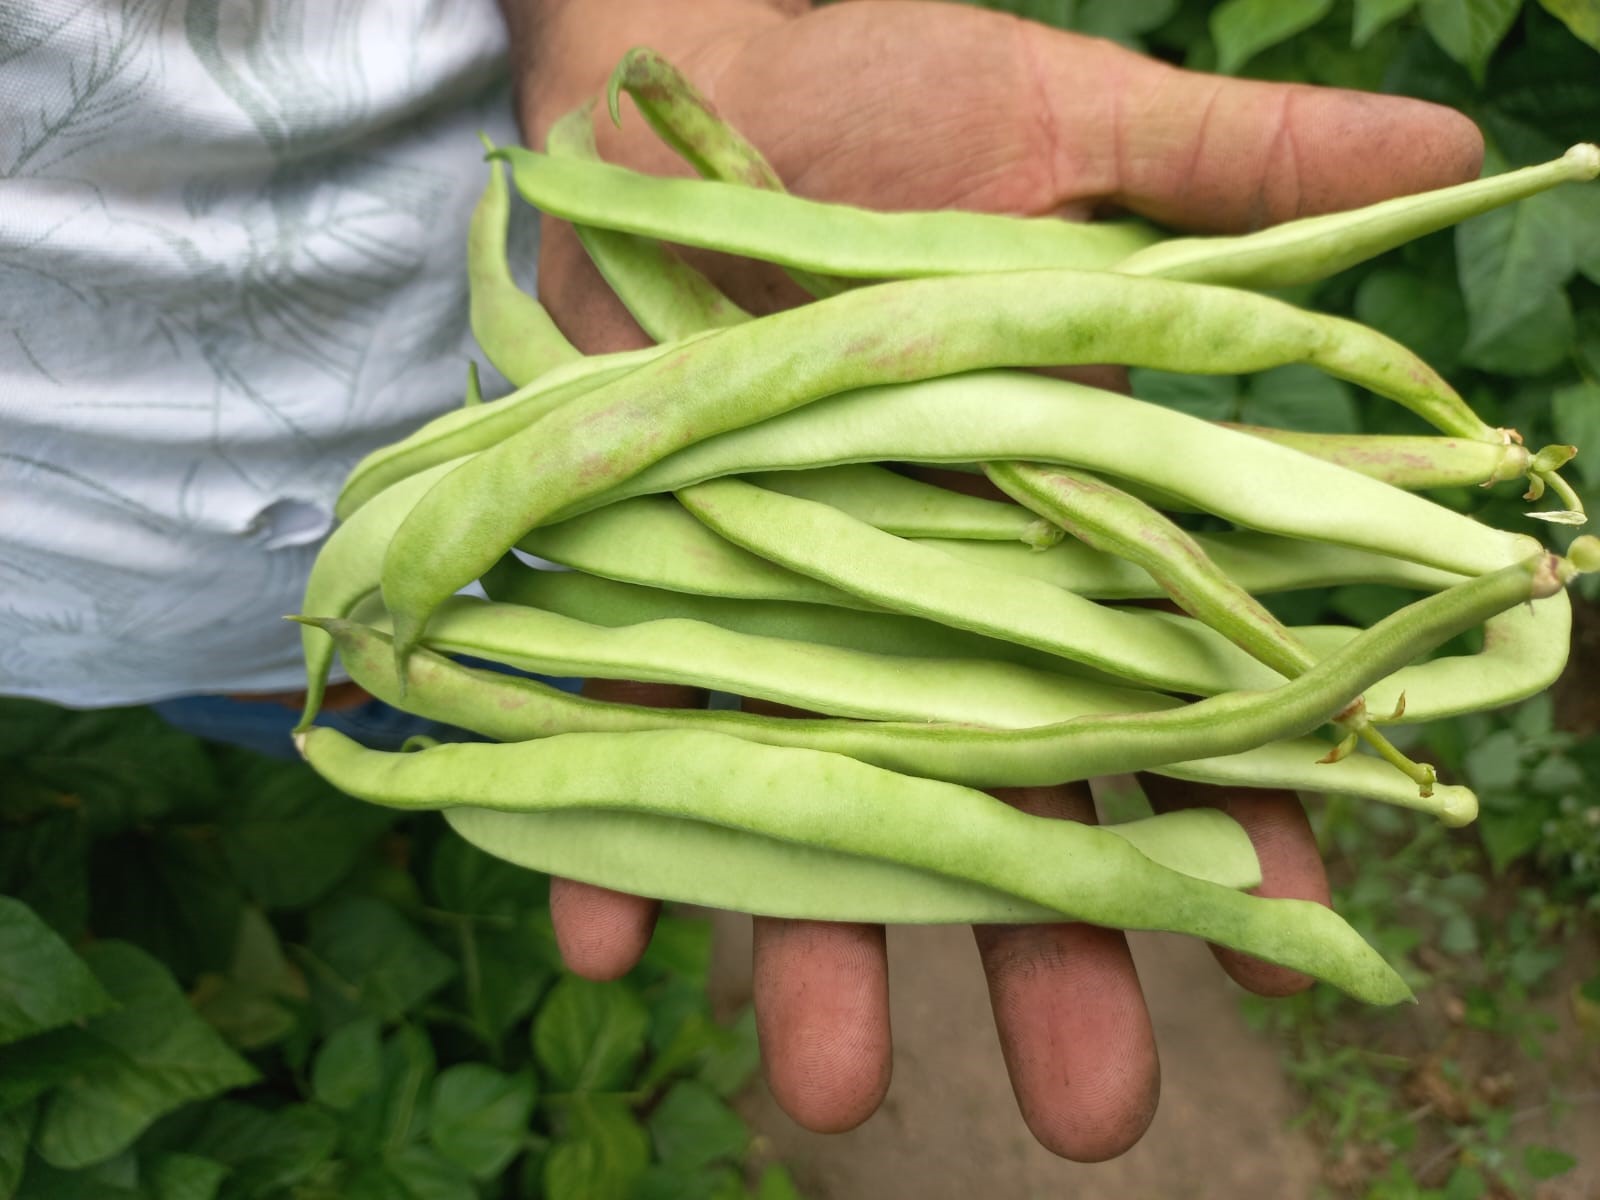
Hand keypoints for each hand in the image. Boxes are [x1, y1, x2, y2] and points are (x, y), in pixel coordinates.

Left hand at [500, 0, 1482, 1159]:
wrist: (678, 71)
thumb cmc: (880, 92)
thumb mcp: (1065, 123)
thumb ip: (1231, 172)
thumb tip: (1449, 154)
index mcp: (1042, 519)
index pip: (1160, 694)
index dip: (1225, 810)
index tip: (1280, 930)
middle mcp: (913, 597)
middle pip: (993, 799)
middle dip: (1038, 949)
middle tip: (1088, 1106)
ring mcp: (769, 607)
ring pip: (811, 809)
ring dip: (815, 945)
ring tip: (831, 1083)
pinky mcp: (622, 587)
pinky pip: (612, 733)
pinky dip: (599, 834)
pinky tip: (607, 935)